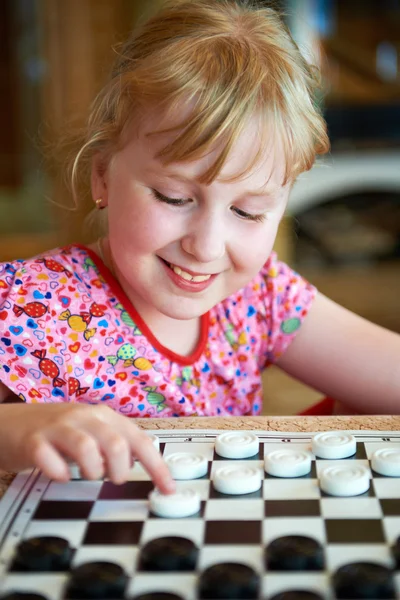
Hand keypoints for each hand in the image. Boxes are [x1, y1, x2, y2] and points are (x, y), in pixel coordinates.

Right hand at [0, 403, 174, 492]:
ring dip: (92, 471)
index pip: (140, 440)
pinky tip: (58, 475)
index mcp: (104, 416)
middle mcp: (84, 417)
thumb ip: (116, 445)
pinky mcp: (33, 440)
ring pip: (87, 448)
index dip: (157, 467)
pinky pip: (50, 459)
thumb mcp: (92, 433)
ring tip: (87, 475)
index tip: (169, 489)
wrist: (11, 422)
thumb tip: (144, 466)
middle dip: (120, 470)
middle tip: (112, 478)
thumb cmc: (57, 432)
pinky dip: (58, 473)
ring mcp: (58, 427)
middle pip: (116, 444)